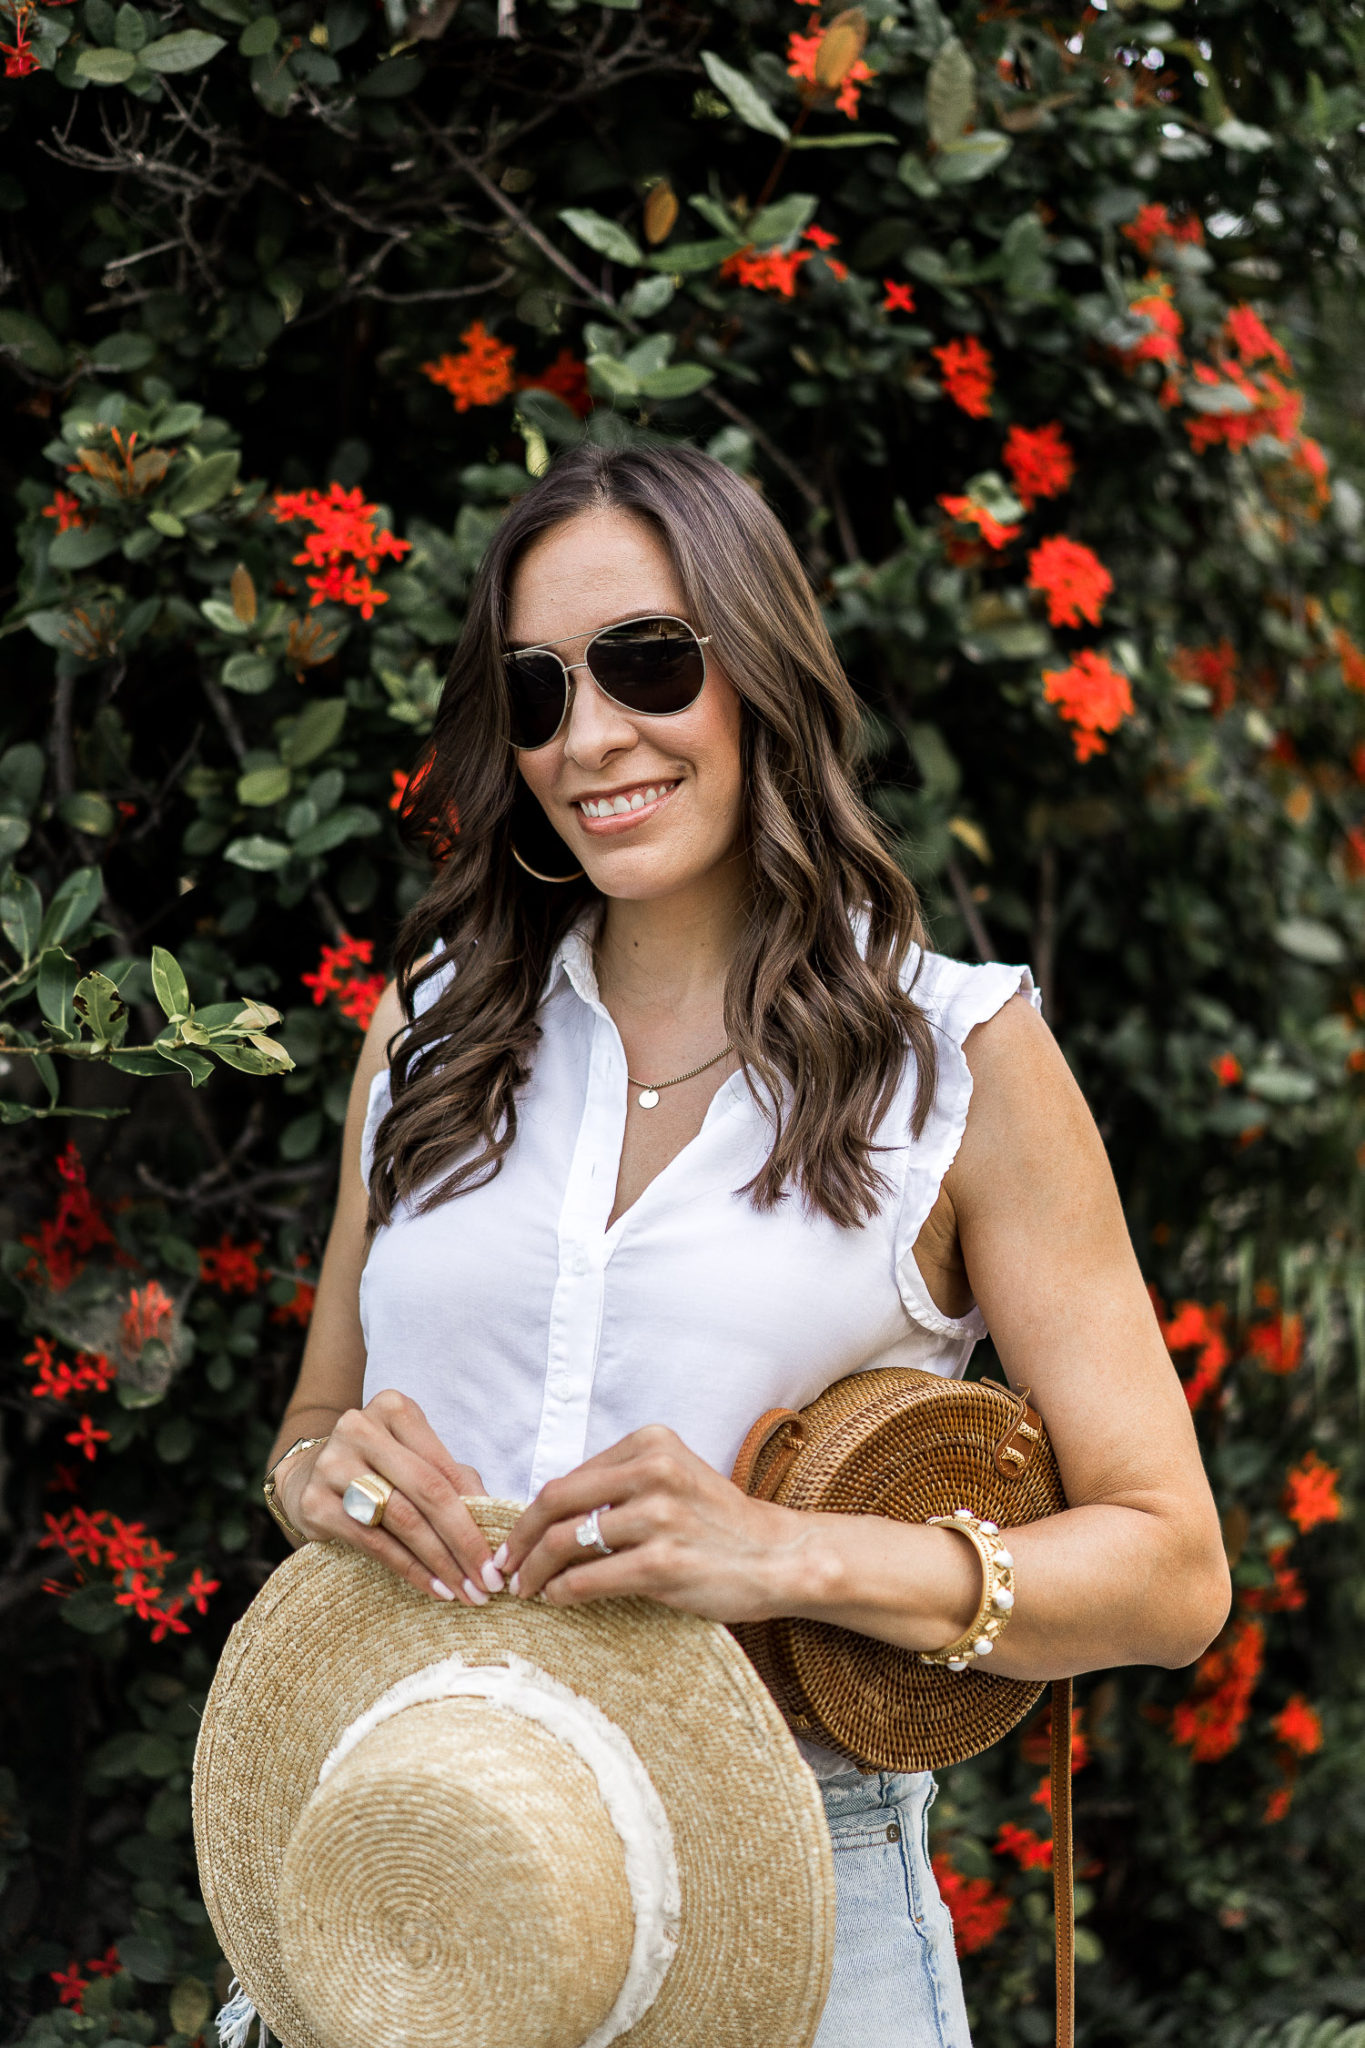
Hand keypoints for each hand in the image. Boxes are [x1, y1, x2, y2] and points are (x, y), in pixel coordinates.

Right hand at [276, 1388, 500, 1606]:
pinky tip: (432, 1587)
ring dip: (440, 1562)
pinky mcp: (314, 1502)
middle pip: (426, 1491)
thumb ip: (454, 1480)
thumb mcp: (415, 1459)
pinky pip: (373, 1542)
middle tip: (486, 1581)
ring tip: (464, 1590)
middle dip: (463, 1542)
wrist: (306, 1475)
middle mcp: (359, 1428)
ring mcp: (332, 1464)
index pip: (444, 1468)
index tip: (499, 1555)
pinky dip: (409, 1568)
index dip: (476, 1514)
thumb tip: (494, 1519)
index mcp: (393, 1408)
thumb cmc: (378, 1468)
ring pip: (401, 1519)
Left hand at [502, 1424, 812, 1623]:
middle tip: (504, 1568)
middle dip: (519, 1540)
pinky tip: (556, 1601)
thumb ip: (618, 1484)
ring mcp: (659, 1516)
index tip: (515, 1540)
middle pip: (555, 1503)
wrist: (780, 1557)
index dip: (530, 1513)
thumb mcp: (672, 1479)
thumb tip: (546, 1514)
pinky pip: (588, 1580)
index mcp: (651, 1442)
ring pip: (565, 1542)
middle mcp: (653, 1471)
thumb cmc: (718, 1523)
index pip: (567, 1478)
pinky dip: (561, 1593)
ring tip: (526, 1589)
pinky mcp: (664, 1563)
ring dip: (534, 1571)